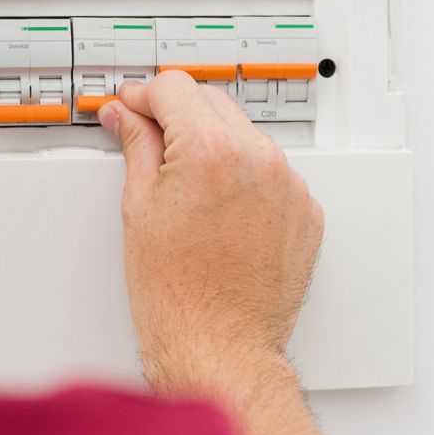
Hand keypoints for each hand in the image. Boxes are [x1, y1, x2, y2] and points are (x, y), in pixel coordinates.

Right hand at [98, 70, 323, 398]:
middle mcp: (258, 160)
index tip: (132, 107)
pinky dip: (247, 179)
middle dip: (178, 114)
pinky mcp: (307, 212)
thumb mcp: (139, 208)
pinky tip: (221, 212)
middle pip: (212, 102)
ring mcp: (289, 186)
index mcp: (211, 151)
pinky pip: (273, 174)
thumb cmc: (178, 296)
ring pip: (246, 136)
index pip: (174, 88)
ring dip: (216, 145)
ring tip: (187, 189)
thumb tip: (127, 117)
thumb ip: (136, 147)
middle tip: (150, 140)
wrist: (219, 347)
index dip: (144, 96)